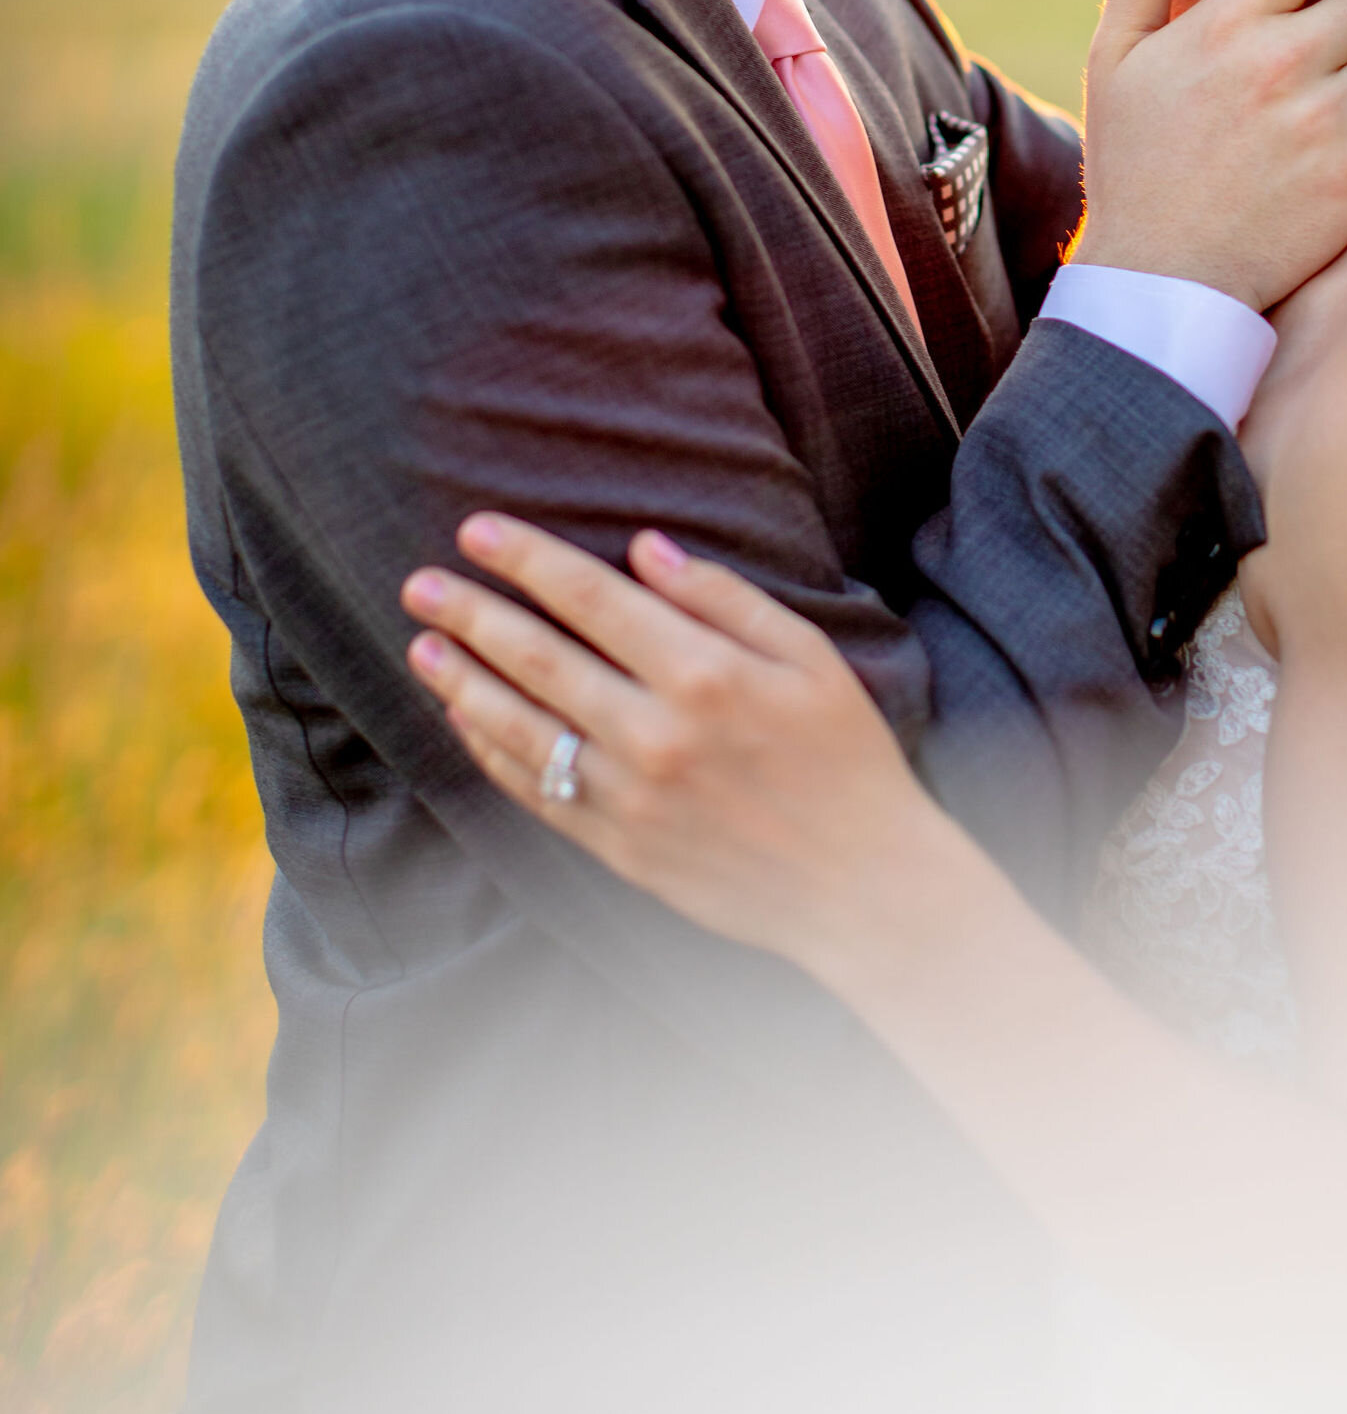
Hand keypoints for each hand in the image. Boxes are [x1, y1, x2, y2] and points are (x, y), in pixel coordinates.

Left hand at [401, 515, 959, 985]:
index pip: (590, 599)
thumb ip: (724, 598)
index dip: (527, 559)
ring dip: (462, 683)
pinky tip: (465, 720)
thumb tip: (644, 548)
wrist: (860, 884)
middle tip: (419, 584)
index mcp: (704, 673)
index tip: (476, 529)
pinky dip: (491, 755)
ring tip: (422, 646)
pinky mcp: (617, 847)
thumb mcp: (811, 657)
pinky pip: (537, 792)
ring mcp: (629, 797)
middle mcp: (654, 733)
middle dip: (471, 614)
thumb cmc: (846, 756)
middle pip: (538, 659)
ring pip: (520, 728)